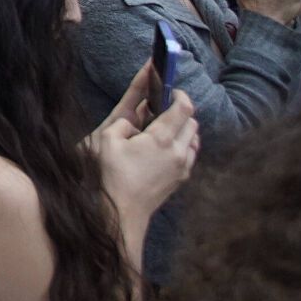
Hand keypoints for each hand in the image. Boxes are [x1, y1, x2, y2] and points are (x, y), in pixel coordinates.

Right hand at [88, 64, 199, 224]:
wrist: (123, 211)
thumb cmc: (112, 176)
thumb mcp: (106, 141)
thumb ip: (122, 123)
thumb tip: (133, 120)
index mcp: (161, 138)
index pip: (183, 108)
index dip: (179, 94)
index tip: (171, 89)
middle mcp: (178, 152)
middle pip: (193, 122)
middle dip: (181, 110)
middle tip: (164, 107)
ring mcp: (182, 167)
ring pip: (194, 139)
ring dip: (184, 129)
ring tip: (165, 128)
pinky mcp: (181, 178)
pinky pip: (191, 154)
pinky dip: (184, 145)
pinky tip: (166, 147)